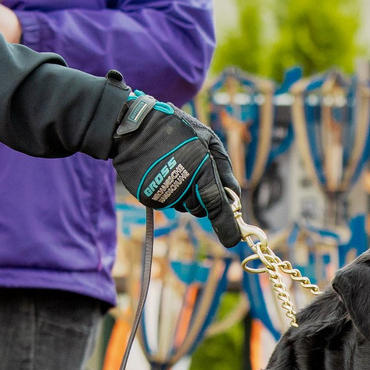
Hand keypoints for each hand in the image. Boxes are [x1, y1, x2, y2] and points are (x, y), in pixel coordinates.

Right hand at [109, 91, 242, 246]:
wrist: (134, 129)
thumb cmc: (177, 129)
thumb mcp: (208, 140)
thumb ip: (224, 169)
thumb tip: (234, 195)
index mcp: (201, 171)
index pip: (217, 207)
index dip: (227, 226)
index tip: (234, 240)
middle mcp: (182, 187)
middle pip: (201, 209)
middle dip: (203, 198)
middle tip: (195, 172)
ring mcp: (164, 195)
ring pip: (185, 207)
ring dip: (187, 194)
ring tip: (176, 166)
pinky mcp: (150, 199)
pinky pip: (169, 203)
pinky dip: (171, 192)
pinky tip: (164, 172)